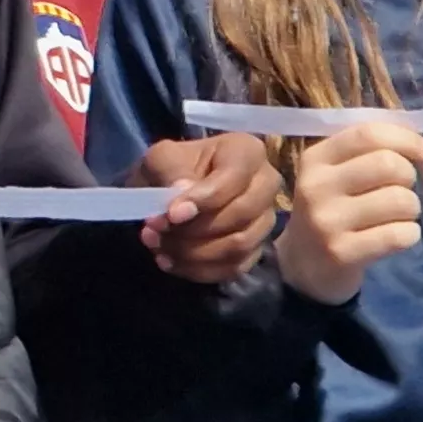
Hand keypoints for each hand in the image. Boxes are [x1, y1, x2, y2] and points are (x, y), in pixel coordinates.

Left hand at [128, 133, 280, 283]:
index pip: (234, 178)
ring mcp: (265, 220)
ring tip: (157, 244)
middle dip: (194, 229)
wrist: (173, 187)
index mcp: (247, 151)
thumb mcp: (163, 157)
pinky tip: (169, 261)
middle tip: (155, 229)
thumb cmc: (174, 166)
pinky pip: (234, 268)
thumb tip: (183, 198)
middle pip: (241, 215)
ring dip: (192, 252)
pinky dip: (198, 270)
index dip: (203, 199)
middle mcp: (266, 185)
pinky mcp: (256, 249)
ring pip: (239, 245)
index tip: (171, 214)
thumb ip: (171, 172)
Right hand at [273, 121, 422, 303]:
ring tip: (398, 217)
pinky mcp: (342, 252)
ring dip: (411, 209)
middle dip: (409, 177)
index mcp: (315, 158)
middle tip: (402, 190)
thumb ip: (368, 152)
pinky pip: (399, 235)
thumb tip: (418, 142)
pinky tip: (398, 236)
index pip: (366, 134)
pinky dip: (410, 234)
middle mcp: (316, 186)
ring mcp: (327, 221)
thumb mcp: (336, 174)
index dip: (404, 138)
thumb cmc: (332, 209)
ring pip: (400, 200)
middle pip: (388, 164)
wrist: (304, 265)